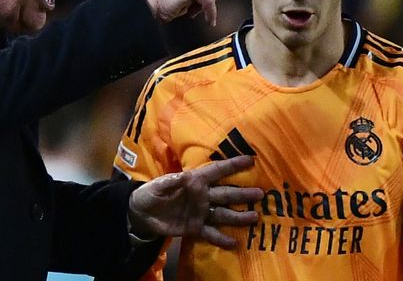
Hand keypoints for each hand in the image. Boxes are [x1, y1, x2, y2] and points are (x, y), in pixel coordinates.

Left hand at [127, 155, 262, 248]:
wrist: (142, 214)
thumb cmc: (150, 193)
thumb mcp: (157, 186)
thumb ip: (170, 182)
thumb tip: (183, 178)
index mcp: (194, 180)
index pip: (216, 171)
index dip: (232, 165)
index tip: (250, 160)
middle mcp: (202, 195)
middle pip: (225, 194)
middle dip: (242, 193)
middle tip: (260, 194)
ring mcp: (201, 212)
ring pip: (223, 213)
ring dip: (238, 216)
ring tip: (254, 218)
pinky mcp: (195, 227)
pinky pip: (211, 233)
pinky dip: (221, 238)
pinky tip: (235, 243)